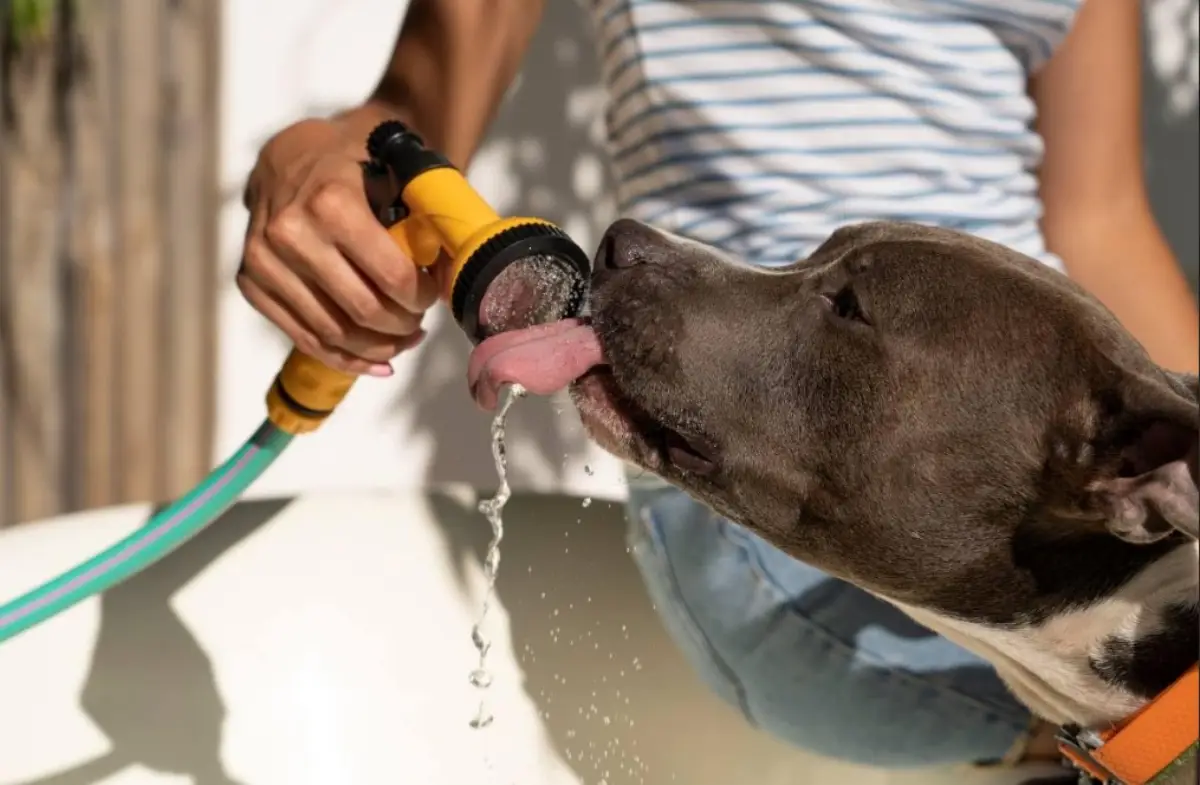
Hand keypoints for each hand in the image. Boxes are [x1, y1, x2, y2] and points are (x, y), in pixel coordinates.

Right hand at [237, 118, 438, 375]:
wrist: (289, 155)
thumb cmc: (352, 161)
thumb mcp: (393, 168)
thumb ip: (423, 212)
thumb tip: (457, 268)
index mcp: (330, 202)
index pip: (391, 275)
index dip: (422, 296)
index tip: (434, 295)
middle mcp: (290, 233)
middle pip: (363, 310)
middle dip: (403, 325)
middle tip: (420, 323)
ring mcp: (264, 262)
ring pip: (334, 333)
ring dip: (378, 347)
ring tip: (403, 341)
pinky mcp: (250, 283)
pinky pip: (305, 338)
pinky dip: (345, 358)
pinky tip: (377, 362)